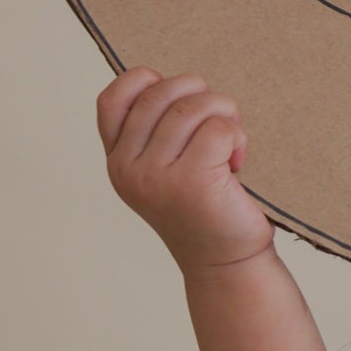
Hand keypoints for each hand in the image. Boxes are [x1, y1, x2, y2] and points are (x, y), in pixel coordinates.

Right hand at [96, 67, 274, 276]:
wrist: (228, 266)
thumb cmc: (205, 213)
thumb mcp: (165, 171)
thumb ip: (155, 134)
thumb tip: (172, 83)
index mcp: (118, 163)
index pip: (112, 100)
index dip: (145, 83)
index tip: (178, 102)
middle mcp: (129, 170)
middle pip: (159, 95)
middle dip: (198, 96)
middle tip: (220, 123)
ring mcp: (158, 176)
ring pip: (191, 108)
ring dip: (223, 114)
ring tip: (232, 144)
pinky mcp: (194, 181)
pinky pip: (219, 128)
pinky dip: (236, 135)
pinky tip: (238, 161)